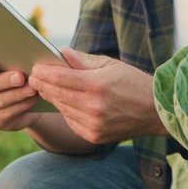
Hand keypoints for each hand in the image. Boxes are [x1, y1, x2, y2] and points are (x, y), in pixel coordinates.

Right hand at [0, 57, 42, 131]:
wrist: (25, 99)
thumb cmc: (16, 73)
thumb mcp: (12, 63)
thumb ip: (10, 58)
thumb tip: (21, 52)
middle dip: (3, 81)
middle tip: (20, 76)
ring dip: (16, 94)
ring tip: (31, 88)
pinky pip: (5, 114)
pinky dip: (21, 105)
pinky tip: (32, 99)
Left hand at [29, 47, 168, 143]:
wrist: (155, 111)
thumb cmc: (132, 82)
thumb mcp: (110, 64)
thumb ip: (83, 60)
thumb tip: (61, 52)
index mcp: (97, 85)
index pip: (60, 78)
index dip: (44, 72)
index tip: (35, 68)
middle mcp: (93, 107)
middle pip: (57, 94)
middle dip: (42, 85)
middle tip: (32, 78)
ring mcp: (93, 124)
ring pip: (62, 109)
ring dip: (51, 98)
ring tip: (43, 88)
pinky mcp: (94, 136)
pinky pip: (71, 122)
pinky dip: (65, 111)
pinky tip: (62, 103)